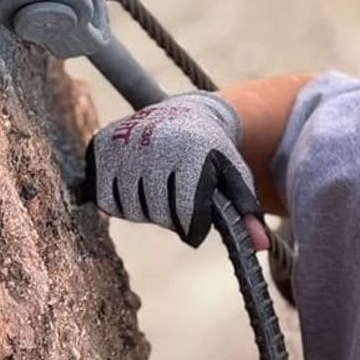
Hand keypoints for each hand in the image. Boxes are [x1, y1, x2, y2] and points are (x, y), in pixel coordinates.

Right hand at [81, 92, 260, 246]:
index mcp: (189, 149)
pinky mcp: (101, 147)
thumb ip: (246, 211)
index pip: (186, 211)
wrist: (181, 113)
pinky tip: (138, 186)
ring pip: (131, 209)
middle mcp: (153, 142)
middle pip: (158, 214)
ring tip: (160, 190)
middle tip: (179, 201)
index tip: (197, 227)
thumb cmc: (212, 153)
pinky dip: (122, 203)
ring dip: (147, 211)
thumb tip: (259, 246)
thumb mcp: (234, 177)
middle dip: (171, 218)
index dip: (194, 228)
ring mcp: (124, 144)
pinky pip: (107, 200)